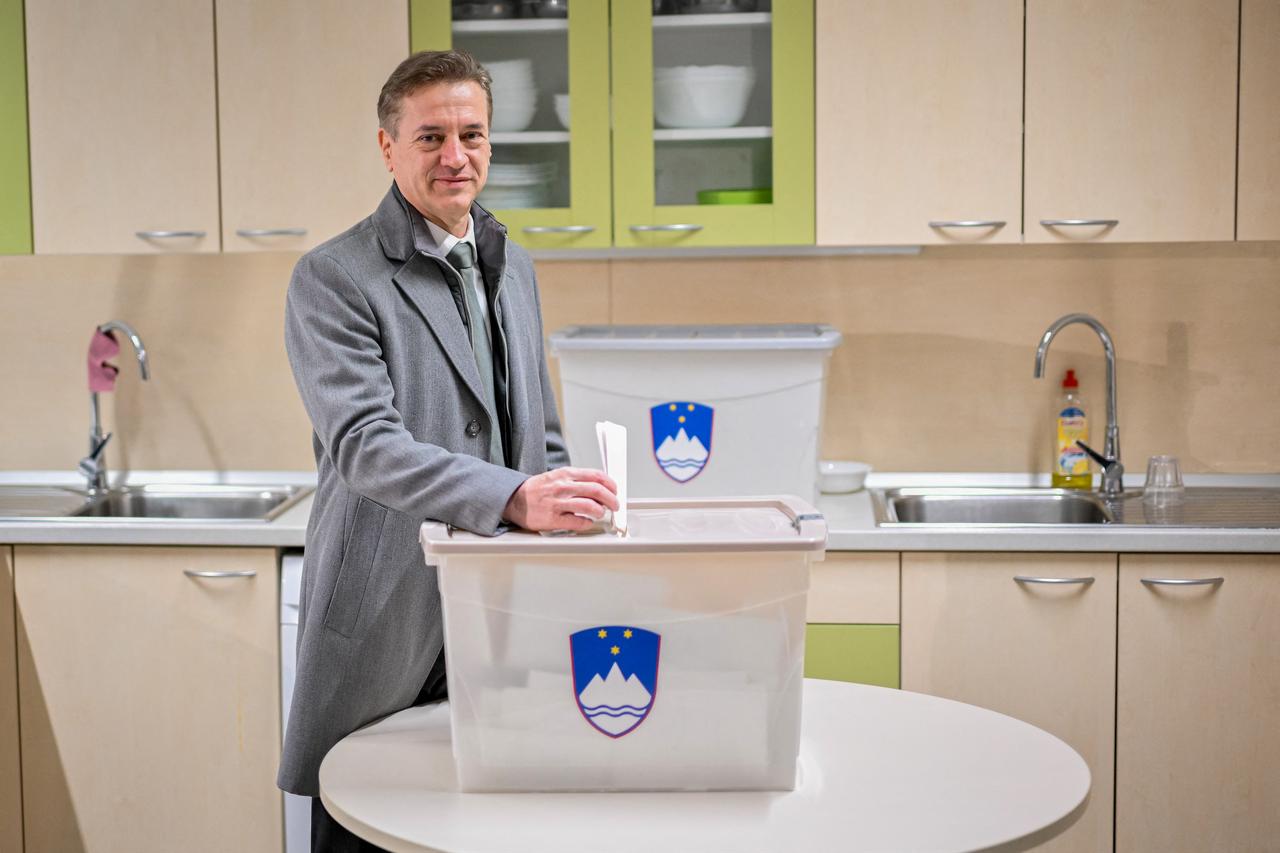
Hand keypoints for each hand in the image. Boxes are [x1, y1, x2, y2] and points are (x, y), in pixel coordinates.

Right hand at [503, 467, 618, 531]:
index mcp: (565, 474)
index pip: (595, 476)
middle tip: (615, 505)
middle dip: (611, 499)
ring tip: (601, 514)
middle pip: (596, 490)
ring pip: (589, 506)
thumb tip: (599, 487)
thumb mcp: (556, 477)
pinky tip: (587, 522)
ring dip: (600, 511)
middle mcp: (562, 487)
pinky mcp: (552, 519)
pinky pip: (576, 522)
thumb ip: (576, 480)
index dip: (609, 484)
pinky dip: (587, 523)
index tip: (614, 490)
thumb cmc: (537, 490)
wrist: (514, 500)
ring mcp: (557, 503)